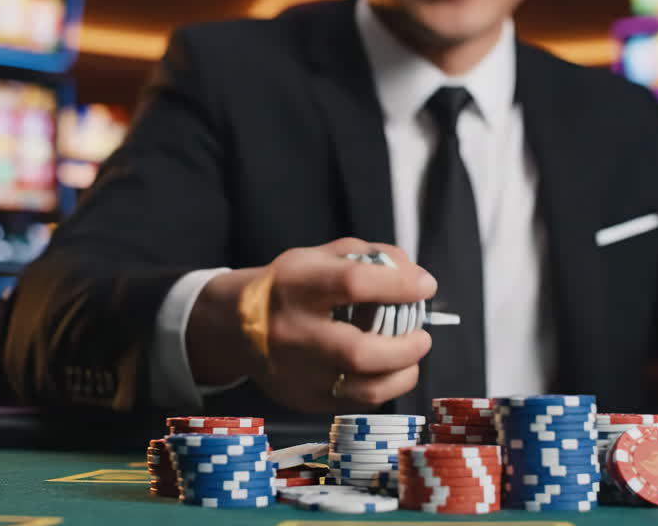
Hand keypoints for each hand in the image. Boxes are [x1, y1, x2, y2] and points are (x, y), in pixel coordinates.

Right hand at [189, 237, 436, 412]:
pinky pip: (354, 402)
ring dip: (401, 375)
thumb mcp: (321, 256)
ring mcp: (294, 372)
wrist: (232, 324)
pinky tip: (385, 371)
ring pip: (361, 389)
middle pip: (358, 351)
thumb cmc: (289, 284)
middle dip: (405, 347)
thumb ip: (372, 257)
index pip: (353, 283)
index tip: (425, 287)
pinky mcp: (300, 399)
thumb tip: (419, 280)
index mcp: (296, 285)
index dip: (398, 285)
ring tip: (410, 357)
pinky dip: (380, 388)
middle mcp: (291, 331)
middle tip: (422, 337)